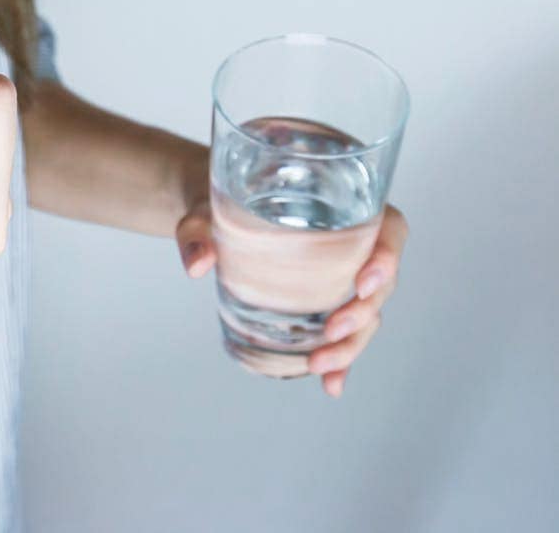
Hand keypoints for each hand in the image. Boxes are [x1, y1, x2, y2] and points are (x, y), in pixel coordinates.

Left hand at [176, 201, 408, 397]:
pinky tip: (331, 383)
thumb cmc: (216, 202)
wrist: (210, 219)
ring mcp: (339, 277)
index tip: (364, 282)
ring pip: (366, 314)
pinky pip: (343, 333)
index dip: (388, 257)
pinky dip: (341, 360)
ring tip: (320, 365)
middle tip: (332, 331)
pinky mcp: (323, 302)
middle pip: (380, 283)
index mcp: (341, 208)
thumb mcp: (203, 212)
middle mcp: (350, 244)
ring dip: (351, 344)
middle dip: (362, 313)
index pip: (388, 229)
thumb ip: (197, 232)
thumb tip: (197, 264)